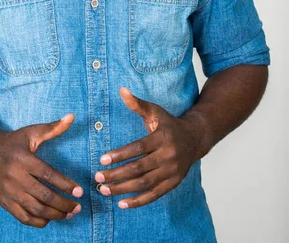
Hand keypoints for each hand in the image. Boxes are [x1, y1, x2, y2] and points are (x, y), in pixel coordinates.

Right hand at [0, 114, 83, 227]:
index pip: (48, 175)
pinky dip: (38, 221)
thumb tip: (71, 117)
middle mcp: (15, 177)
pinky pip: (23, 217)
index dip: (65, 184)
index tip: (79, 191)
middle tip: (77, 207)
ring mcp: (9, 191)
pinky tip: (49, 218)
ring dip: (54, 214)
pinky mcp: (4, 201)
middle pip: (43, 195)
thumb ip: (53, 127)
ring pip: (34, 209)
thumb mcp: (32, 132)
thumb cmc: (13, 142)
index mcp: (24, 159)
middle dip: (63, 204)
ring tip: (68, 214)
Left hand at [94, 87, 198, 208]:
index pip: (138, 148)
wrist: (194, 139)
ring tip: (104, 189)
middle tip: (98, 177)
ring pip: (145, 184)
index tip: (102, 160)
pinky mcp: (173, 184)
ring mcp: (172, 172)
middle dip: (117, 175)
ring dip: (123, 189)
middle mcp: (168, 156)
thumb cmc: (169, 124)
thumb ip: (137, 104)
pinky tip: (121, 204)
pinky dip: (138, 201)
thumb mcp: (155, 111)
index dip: (120, 155)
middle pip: (139, 169)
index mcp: (162, 138)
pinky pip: (154, 195)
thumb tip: (121, 90)